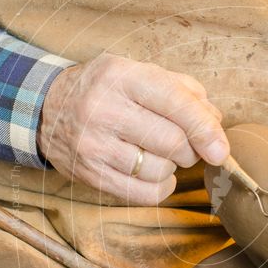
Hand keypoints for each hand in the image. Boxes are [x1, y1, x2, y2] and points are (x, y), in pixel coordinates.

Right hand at [38, 53, 228, 204]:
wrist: (46, 108)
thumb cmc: (107, 90)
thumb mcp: (139, 73)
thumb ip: (184, 91)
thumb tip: (216, 123)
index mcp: (123, 76)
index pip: (176, 104)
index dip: (205, 130)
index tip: (221, 150)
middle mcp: (105, 109)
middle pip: (173, 143)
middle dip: (190, 149)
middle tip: (183, 143)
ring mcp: (94, 145)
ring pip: (160, 170)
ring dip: (172, 167)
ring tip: (158, 152)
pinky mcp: (90, 174)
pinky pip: (143, 194)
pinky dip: (161, 187)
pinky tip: (155, 174)